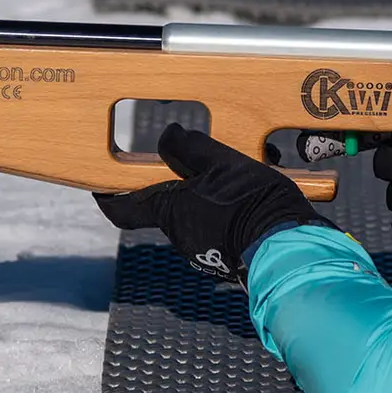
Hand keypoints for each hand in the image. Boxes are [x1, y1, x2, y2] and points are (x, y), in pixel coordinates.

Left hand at [96, 124, 336, 282]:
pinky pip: (221, 224)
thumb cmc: (252, 206)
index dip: (108, 194)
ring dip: (216, 189)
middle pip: (170, 201)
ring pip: (200, 210)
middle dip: (186, 178)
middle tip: (210, 156)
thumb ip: (191, 148)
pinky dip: (232, 206)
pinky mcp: (228, 256)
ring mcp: (204, 249)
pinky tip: (258, 191)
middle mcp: (180, 234)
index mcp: (169, 210)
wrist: (291, 250)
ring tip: (249, 168)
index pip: (123, 207)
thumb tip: (168, 136)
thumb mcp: (222, 163)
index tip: (101, 183)